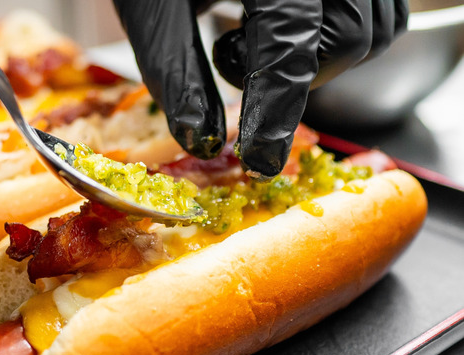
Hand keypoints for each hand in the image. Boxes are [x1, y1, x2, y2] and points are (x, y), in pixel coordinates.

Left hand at [113, 0, 408, 180]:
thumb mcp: (155, 9)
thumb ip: (175, 70)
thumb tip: (200, 138)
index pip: (290, 47)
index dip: (275, 112)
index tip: (261, 159)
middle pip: (352, 38)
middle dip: (300, 73)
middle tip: (242, 62)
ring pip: (376, 27)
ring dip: (324, 55)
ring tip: (259, 35)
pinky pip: (380, 10)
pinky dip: (344, 33)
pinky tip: (286, 26)